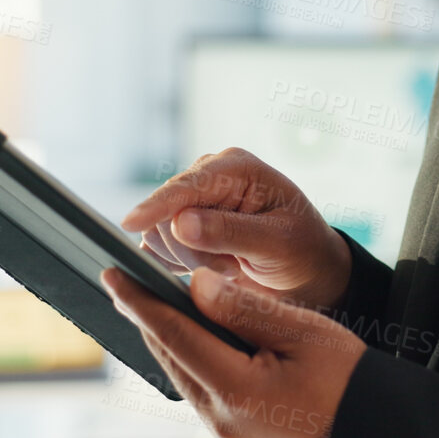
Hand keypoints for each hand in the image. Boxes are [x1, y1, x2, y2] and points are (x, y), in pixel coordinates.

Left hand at [102, 266, 364, 437]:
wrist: (381, 430)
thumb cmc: (351, 379)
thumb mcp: (303, 331)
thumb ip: (244, 308)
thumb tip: (195, 286)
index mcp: (238, 392)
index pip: (175, 335)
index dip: (141, 301)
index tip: (113, 274)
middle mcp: (224, 423)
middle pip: (172, 360)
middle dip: (148, 319)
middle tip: (126, 282)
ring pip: (185, 380)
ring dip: (171, 342)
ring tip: (155, 306)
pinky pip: (205, 397)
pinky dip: (195, 364)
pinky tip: (197, 342)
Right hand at [122, 148, 351, 310]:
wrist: (307, 269)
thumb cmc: (302, 250)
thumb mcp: (276, 243)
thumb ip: (230, 232)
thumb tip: (181, 223)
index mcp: (237, 168)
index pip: (187, 185)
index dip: (158, 205)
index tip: (131, 224)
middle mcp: (211, 176)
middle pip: (167, 212)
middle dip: (192, 249)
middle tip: (231, 268)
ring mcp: (196, 199)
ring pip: (160, 232)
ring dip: (189, 259)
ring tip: (230, 267)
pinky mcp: (184, 224)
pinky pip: (159, 245)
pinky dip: (178, 264)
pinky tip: (210, 269)